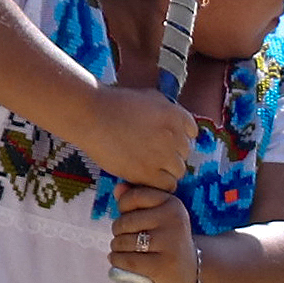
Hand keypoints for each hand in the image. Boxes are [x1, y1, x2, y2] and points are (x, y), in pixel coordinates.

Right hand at [75, 85, 199, 190]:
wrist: (91, 115)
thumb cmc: (114, 103)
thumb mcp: (149, 97)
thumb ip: (167, 110)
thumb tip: (176, 123)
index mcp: (175, 115)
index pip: (192, 132)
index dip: (178, 138)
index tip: (164, 140)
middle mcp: (173, 135)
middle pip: (184, 153)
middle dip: (170, 154)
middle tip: (150, 153)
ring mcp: (162, 155)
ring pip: (178, 171)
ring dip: (166, 171)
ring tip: (146, 166)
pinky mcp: (148, 173)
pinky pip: (167, 186)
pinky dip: (158, 184)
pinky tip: (144, 177)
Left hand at [110, 187, 196, 282]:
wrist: (190, 272)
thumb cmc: (167, 241)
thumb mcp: (157, 217)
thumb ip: (137, 200)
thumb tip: (118, 187)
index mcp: (172, 204)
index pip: (133, 197)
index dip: (121, 208)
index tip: (127, 218)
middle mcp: (174, 220)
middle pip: (125, 221)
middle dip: (117, 231)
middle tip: (122, 239)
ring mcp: (170, 243)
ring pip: (124, 242)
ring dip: (116, 248)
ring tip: (121, 250)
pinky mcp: (163, 265)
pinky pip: (127, 260)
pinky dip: (117, 260)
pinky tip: (118, 260)